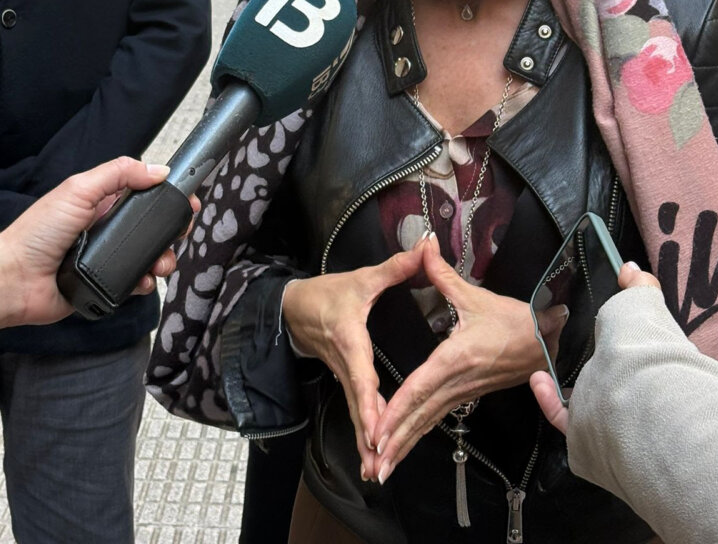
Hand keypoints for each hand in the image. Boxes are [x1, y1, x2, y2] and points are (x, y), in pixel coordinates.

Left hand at [0, 158, 195, 331]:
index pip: (144, 195)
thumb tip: (159, 168)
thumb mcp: (79, 190)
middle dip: (172, 231)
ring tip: (161, 264)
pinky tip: (143, 281)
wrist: (15, 280)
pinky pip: (134, 283)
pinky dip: (144, 283)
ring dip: (163, 259)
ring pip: (148, 257)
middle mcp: (107, 230)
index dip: (168, 196)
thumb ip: (118, 174)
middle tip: (180, 234)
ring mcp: (107, 259)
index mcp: (101, 203)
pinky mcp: (104, 286)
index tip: (188, 200)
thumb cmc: (38, 233)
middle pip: (153, 228)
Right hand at [282, 246, 426, 473]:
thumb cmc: (328, 293)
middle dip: (367, 435)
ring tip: (375, 469)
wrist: (292, 307)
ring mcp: (342, 375)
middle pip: (357, 404)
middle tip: (378, 463)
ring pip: (355, 410)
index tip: (378, 426)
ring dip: (364, 440)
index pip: (361, 374)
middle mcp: (345, 363)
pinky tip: (373, 452)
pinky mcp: (343, 380)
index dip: (369, 401)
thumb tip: (425, 248)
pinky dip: (363, 430)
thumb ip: (395, 268)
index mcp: (350, 339)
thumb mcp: (362, 277)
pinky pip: (355, 408)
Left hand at [369, 233, 567, 483]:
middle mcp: (457, 383)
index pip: (419, 388)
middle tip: (372, 466)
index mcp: (455, 360)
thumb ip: (442, 274)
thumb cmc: (513, 319)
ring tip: (382, 468)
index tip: (377, 430)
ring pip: (428, 422)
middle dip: (395, 441)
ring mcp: (464, 393)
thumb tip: (423, 246)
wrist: (547, 340)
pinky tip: (405, 446)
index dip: (397, 410)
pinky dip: (419, 434)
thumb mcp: (475, 295)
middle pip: (420, 416)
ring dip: (405, 445)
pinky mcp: (468, 396)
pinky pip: (438, 418)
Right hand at [530, 261, 659, 435]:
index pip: (620, 346)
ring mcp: (604, 407)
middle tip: (554, 341)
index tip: (583, 320)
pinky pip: (562, 415)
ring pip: (578, 397)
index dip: (606, 334)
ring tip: (540, 363)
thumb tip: (629, 267)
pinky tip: (538, 380)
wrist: (636, 392)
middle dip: (578, 359)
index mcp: (636, 356)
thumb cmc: (639, 343)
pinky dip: (548, 399)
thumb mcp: (641, 302)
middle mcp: (622, 382)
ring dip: (555, 381)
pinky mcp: (585, 426)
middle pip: (598, 372)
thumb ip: (637, 285)